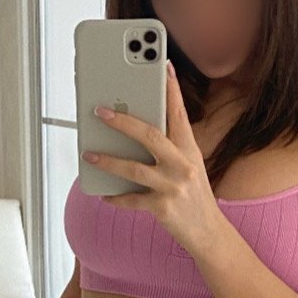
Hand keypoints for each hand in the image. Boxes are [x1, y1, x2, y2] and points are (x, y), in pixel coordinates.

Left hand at [82, 60, 223, 253]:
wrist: (208, 232)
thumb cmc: (194, 195)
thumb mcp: (189, 166)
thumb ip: (169, 148)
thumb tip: (135, 132)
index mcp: (190, 150)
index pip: (179, 113)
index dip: (171, 89)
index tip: (163, 65)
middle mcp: (182, 165)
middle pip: (150, 135)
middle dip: (123, 122)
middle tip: (101, 111)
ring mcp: (173, 186)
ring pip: (134, 168)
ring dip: (108, 160)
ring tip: (89, 154)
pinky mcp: (163, 207)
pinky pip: (131, 199)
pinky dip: (116, 197)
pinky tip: (104, 194)